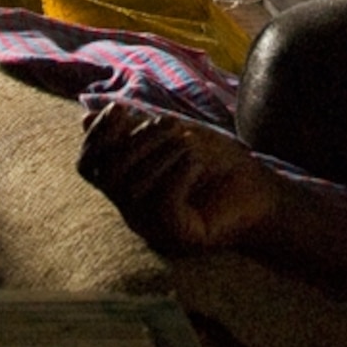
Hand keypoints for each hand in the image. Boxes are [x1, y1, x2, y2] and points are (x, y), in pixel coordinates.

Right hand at [77, 104, 285, 253]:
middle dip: (135, 141)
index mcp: (127, 188)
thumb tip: (85, 117)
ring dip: (160, 154)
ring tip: (188, 141)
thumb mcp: (171, 137)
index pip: (88, 167)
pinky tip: (196, 162)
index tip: (121, 109)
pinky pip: (162, 205)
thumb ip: (133, 130)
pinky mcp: (180, 237)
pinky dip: (176, 175)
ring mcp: (155, 228)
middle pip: (108, 174)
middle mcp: (134, 212)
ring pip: (132, 189)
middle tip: (171, 124)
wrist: (261, 192)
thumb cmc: (217, 164)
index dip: (96, 136)